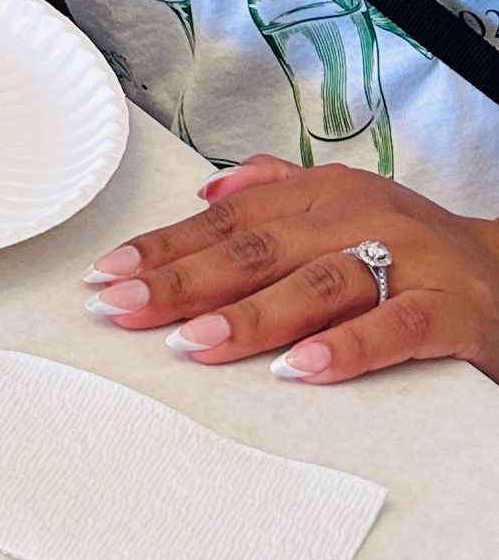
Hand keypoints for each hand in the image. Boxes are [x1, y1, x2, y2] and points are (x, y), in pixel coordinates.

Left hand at [84, 152, 498, 382]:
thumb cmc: (413, 247)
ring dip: (250, 316)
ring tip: (194, 344)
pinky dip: (349, 348)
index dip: (165, 247)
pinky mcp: (450, 308)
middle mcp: (356, 217)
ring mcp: (404, 260)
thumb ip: (273, 191)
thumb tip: (204, 191)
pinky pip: (395, 327)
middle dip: (181, 280)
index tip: (109, 273)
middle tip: (123, 306)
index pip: (226, 221)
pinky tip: (304, 369)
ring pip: (314, 285)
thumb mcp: (343, 206)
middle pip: (254, 250)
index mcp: (321, 194)